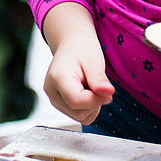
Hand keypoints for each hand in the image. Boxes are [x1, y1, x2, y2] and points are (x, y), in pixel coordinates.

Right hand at [41, 3, 114, 124]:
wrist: (72, 44)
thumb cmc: (82, 48)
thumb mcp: (93, 60)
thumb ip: (99, 79)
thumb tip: (108, 94)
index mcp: (57, 77)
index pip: (77, 101)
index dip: (96, 100)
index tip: (109, 91)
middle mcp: (51, 91)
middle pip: (79, 112)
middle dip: (95, 102)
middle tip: (99, 84)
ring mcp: (53, 99)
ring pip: (79, 117)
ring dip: (92, 106)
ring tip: (92, 86)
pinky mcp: (59, 103)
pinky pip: (78, 116)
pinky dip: (88, 108)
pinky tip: (88, 92)